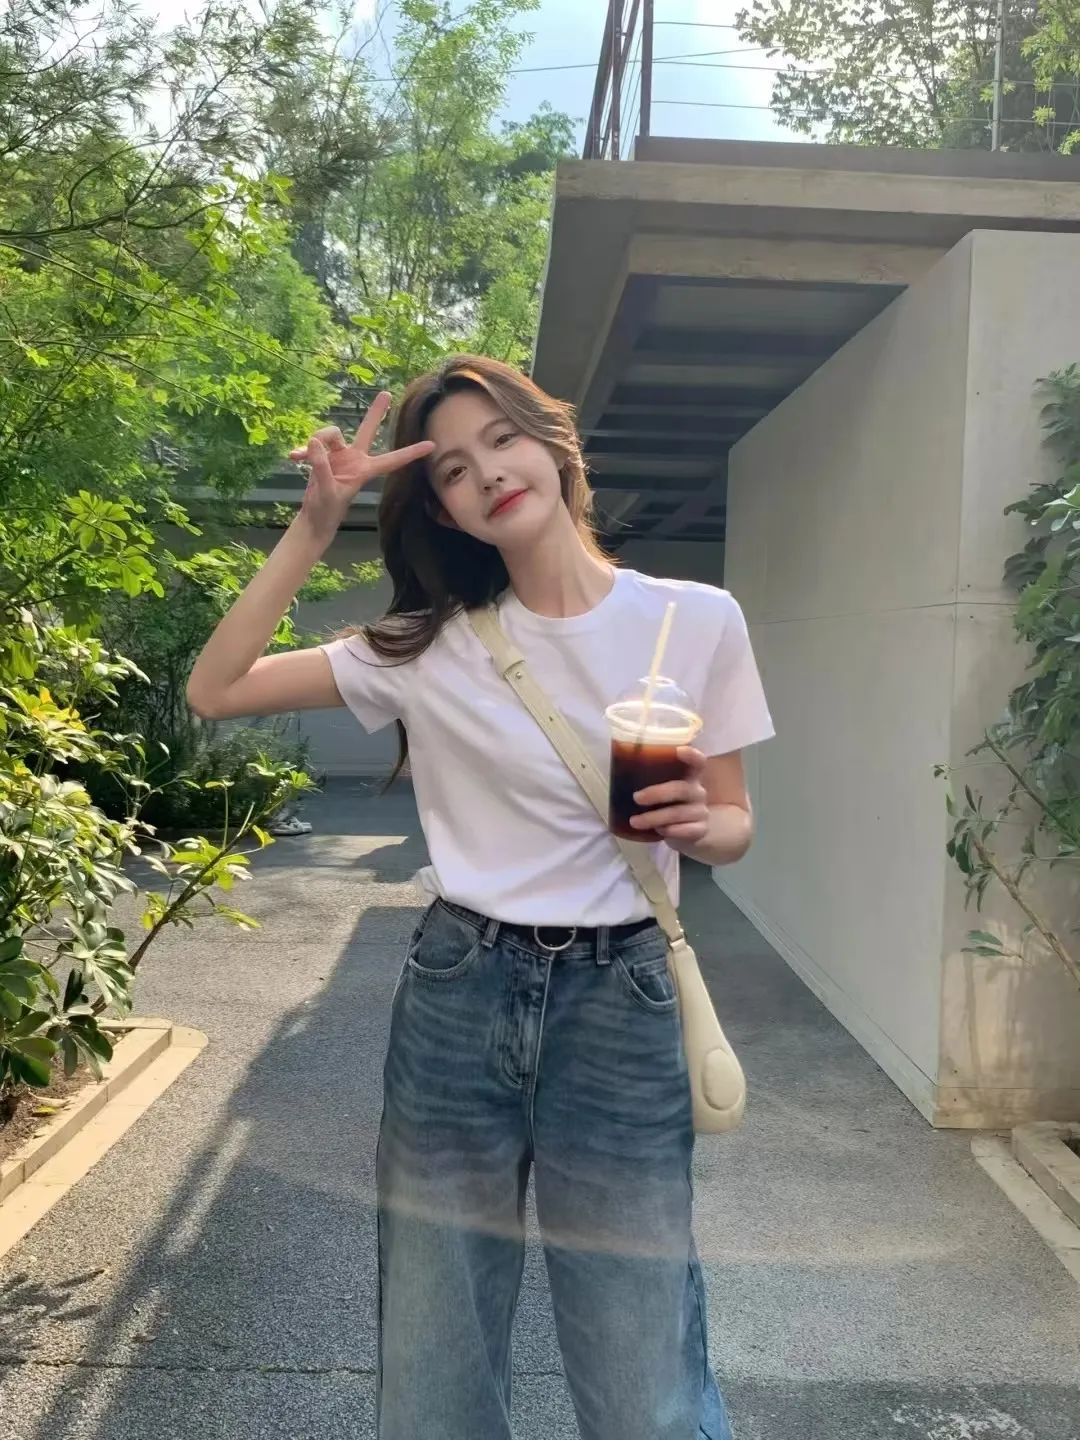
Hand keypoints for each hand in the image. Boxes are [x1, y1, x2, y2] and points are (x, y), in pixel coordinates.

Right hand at [290, 391, 434, 541]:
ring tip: (302, 457)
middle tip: (386, 393)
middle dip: (375, 412)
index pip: (392, 460)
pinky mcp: (323, 455)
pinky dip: (302, 451)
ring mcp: (339, 455)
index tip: (431, 445)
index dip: (411, 453)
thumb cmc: (327, 510)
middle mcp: (354, 458)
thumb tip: (315, 442)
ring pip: (329, 434)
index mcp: (364, 471)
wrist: (314, 516)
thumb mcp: (327, 491)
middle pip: (367, 430)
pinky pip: (313, 444)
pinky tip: (294, 458)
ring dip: (316, 442)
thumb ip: (321, 466)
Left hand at [630, 747, 709, 847]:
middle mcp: (698, 792)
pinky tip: (658, 831)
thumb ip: (650, 780)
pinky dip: (669, 831)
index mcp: (689, 777)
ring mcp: (701, 811)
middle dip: (656, 793)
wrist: (684, 834)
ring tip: (634, 821)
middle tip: (636, 798)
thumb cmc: (667, 806)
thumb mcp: (661, 791)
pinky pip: (686, 830)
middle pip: (681, 789)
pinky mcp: (701, 830)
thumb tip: (619, 768)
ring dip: (654, 817)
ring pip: (678, 813)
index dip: (692, 755)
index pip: (698, 762)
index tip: (679, 751)